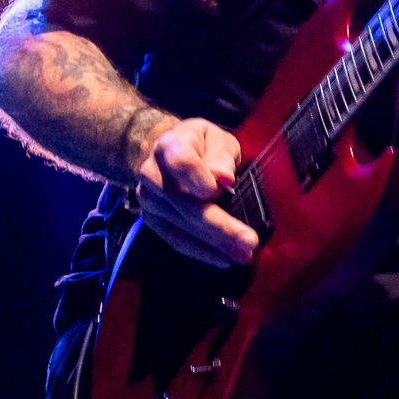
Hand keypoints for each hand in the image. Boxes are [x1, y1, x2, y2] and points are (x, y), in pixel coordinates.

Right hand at [126, 113, 258, 266]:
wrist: (166, 154)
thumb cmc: (200, 146)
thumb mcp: (217, 139)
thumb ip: (221, 155)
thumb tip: (223, 176)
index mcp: (171, 146)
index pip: (180, 161)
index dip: (196, 177)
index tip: (216, 190)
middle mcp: (153, 173)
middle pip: (184, 202)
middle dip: (219, 225)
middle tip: (248, 241)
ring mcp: (150, 199)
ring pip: (181, 225)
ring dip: (214, 244)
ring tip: (243, 255)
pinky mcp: (152, 220)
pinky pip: (176, 240)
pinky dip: (201, 252)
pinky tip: (224, 259)